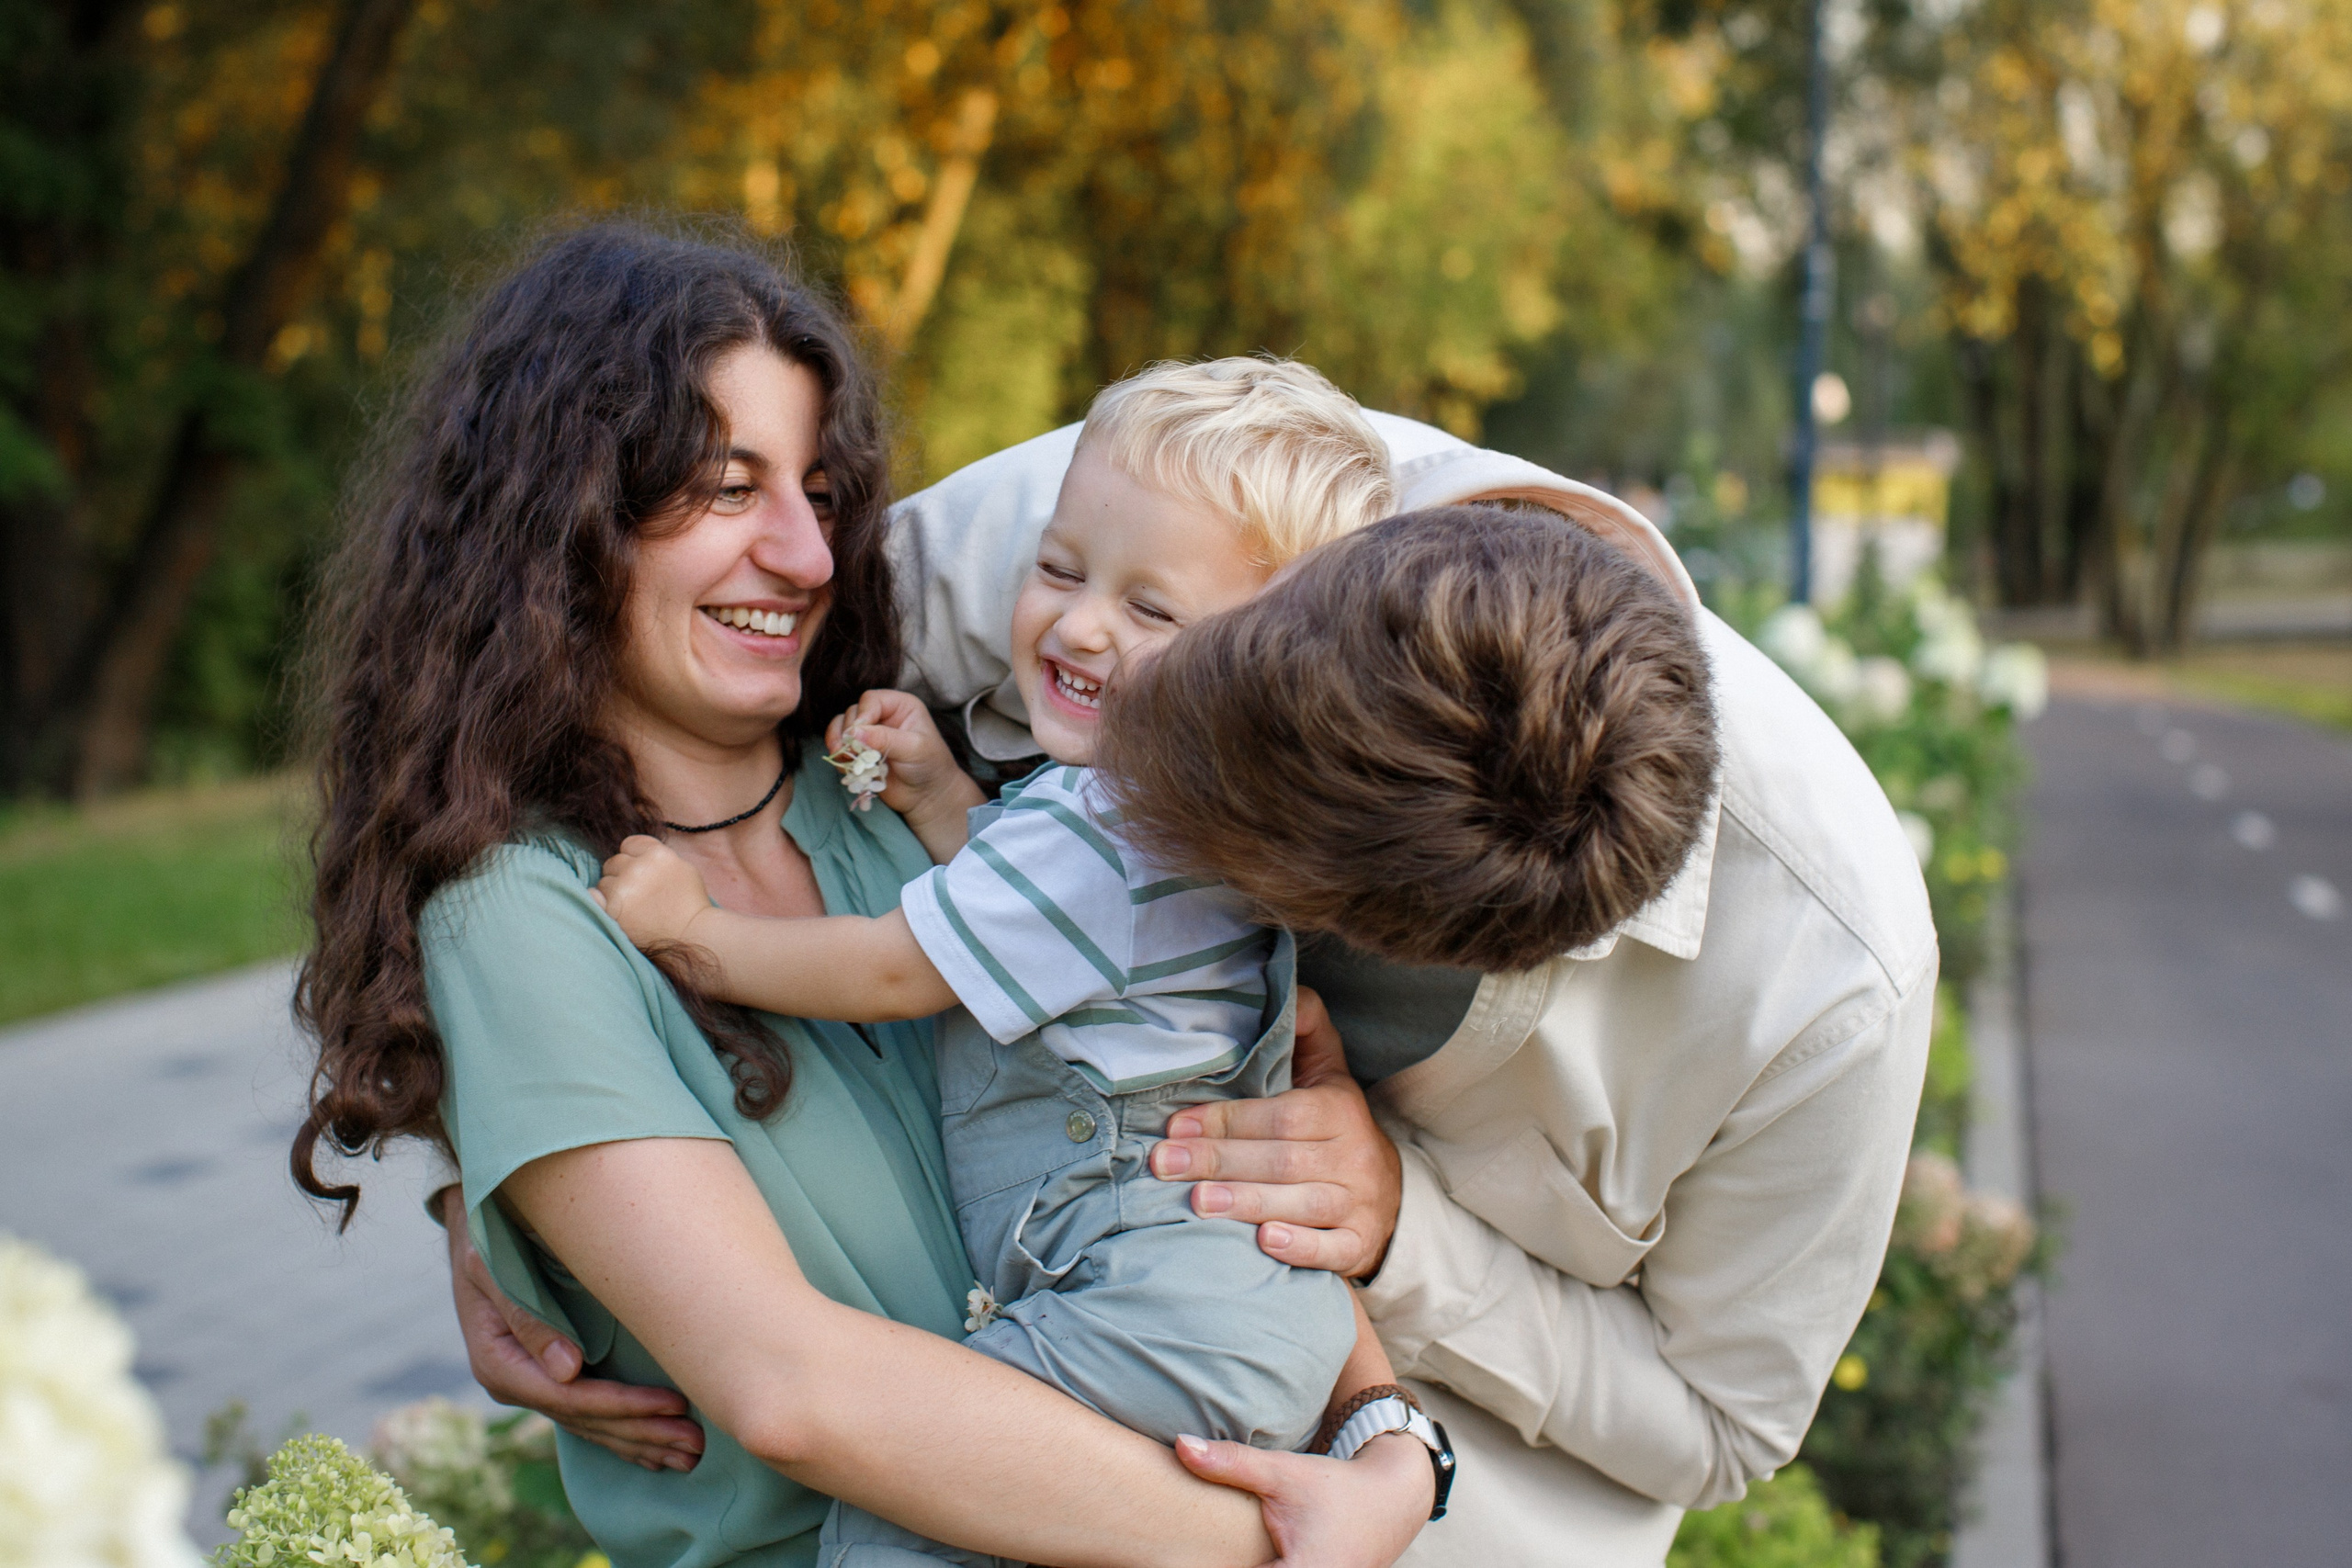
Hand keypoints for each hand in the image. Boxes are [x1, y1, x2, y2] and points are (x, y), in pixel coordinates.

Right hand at [441, 1187, 705, 1471]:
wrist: (472, 1230)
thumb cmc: (486, 1241)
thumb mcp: (492, 1270)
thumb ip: (527, 1319)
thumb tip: (568, 1369)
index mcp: (500, 1364)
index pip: (572, 1398)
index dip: (624, 1406)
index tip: (672, 1405)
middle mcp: (517, 1383)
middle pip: (587, 1421)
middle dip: (643, 1432)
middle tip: (696, 1445)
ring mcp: (532, 1384)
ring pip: (591, 1426)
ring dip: (641, 1443)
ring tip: (688, 1456)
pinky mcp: (548, 1378)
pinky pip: (588, 1416)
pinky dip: (623, 1434)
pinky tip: (653, 1451)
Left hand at [593, 835, 713, 947]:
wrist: (690, 935)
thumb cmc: (689, 903)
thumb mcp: (683, 868)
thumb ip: (658, 855)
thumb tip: (634, 852)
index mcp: (657, 854)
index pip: (630, 844)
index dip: (635, 857)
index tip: (642, 871)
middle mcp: (637, 868)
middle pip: (615, 861)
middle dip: (623, 873)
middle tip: (638, 891)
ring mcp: (622, 889)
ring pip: (604, 880)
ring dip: (613, 889)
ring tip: (632, 905)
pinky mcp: (612, 910)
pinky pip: (593, 895)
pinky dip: (598, 898)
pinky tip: (609, 905)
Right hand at [826, 690, 985, 860]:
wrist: (927, 796)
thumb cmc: (930, 766)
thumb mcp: (913, 749)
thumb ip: (885, 738)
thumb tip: (854, 732)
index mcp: (900, 706)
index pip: (871, 700)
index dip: (862, 715)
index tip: (857, 735)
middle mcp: (883, 715)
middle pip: (853, 713)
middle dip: (849, 732)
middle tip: (852, 752)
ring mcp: (870, 734)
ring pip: (842, 727)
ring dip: (839, 743)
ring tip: (845, 758)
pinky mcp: (860, 752)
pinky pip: (840, 747)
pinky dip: (840, 756)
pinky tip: (847, 767)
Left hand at [1150, 988, 1402, 1278]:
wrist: (1387, 1195)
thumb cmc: (1333, 1126)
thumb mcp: (1326, 1072)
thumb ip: (1304, 1030)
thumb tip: (1284, 985)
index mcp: (1337, 1108)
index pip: (1279, 1114)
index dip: (1227, 1119)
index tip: (1175, 1126)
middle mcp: (1352, 1155)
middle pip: (1282, 1159)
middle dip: (1219, 1161)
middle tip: (1164, 1164)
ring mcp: (1359, 1203)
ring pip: (1303, 1203)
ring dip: (1248, 1202)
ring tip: (1197, 1203)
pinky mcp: (1360, 1245)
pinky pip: (1332, 1250)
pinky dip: (1299, 1247)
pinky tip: (1264, 1243)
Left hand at [1175, 1432, 1431, 1566]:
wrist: (1391, 1499)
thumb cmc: (1336, 1488)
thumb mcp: (1283, 1473)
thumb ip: (1231, 1464)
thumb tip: (1180, 1445)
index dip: (1209, 1564)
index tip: (1179, 1557)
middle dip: (1226, 1563)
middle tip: (1192, 1551)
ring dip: (1238, 1564)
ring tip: (1222, 1548)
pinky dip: (1257, 1565)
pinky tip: (1244, 1552)